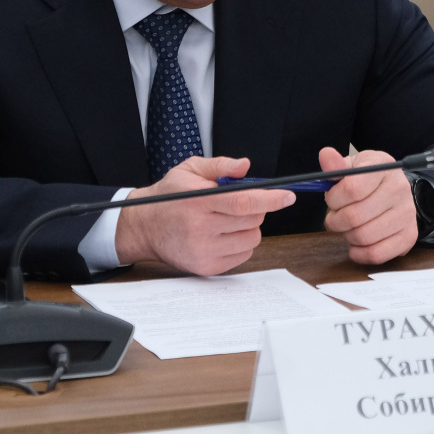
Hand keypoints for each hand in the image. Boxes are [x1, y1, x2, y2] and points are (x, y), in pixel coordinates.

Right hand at [115, 156, 295, 275]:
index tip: (287, 196)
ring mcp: (204, 251)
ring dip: (248, 227)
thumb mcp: (190, 169)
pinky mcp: (207, 267)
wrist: (145, 226)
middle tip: (238, 203)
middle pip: (252, 220)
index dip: (270, 199)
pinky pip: (243, 255)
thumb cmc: (169, 196)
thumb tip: (245, 166)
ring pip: (251, 239)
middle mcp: (201, 228)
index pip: (243, 202)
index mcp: (198, 201)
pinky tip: (223, 234)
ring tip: (227, 219)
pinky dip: (241, 243)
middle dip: (255, 209)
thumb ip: (220, 166)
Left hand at [320, 147, 418, 263]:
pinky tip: (357, 244)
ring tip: (349, 227)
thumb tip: (325, 154)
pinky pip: (377, 254)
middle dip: (336, 220)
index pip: (351, 189)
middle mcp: (400, 189)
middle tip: (336, 217)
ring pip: (363, 237)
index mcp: (383, 168)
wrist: (393, 191)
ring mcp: (407, 214)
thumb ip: (336, 166)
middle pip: (354, 216)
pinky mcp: (409, 236)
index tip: (332, 199)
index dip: (333, 199)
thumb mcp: (352, 167)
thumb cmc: (367, 180)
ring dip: (347, 236)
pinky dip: (360, 253)